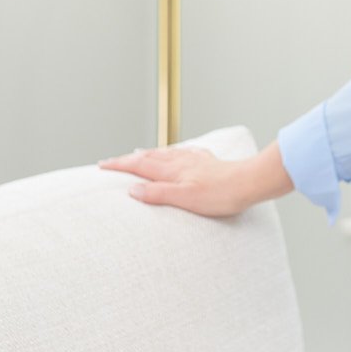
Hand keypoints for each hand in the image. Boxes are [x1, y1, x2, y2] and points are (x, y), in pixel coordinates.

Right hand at [96, 145, 269, 219]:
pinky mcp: (207, 162)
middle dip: (128, 159)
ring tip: (137, 154)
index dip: (119, 164)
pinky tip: (177, 153)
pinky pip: (184, 153)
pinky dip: (172, 153)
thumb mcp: (185, 198)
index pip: (138, 165)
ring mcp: (194, 160)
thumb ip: (158, 194)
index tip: (101, 165)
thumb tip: (132, 190)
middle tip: (111, 161)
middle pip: (148, 156)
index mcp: (172, 170)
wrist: (249, 182)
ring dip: (147, 154)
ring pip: (164, 153)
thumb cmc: (220, 194)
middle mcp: (180, 161)